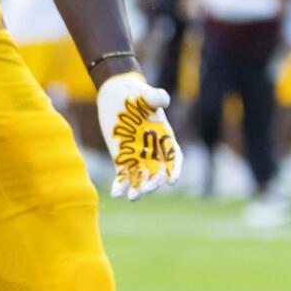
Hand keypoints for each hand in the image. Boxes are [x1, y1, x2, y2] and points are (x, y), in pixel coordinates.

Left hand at [96, 70, 181, 199]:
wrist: (116, 94)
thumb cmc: (135, 93)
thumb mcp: (145, 94)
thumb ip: (155, 97)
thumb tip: (164, 100)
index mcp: (164, 137)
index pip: (174, 157)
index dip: (174, 169)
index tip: (172, 181)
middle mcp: (153, 150)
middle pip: (157, 172)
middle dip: (154, 182)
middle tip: (148, 189)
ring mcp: (137, 156)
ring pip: (141, 177)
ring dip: (138, 188)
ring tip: (133, 197)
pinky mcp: (121, 158)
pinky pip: (123, 176)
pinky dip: (120, 185)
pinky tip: (116, 194)